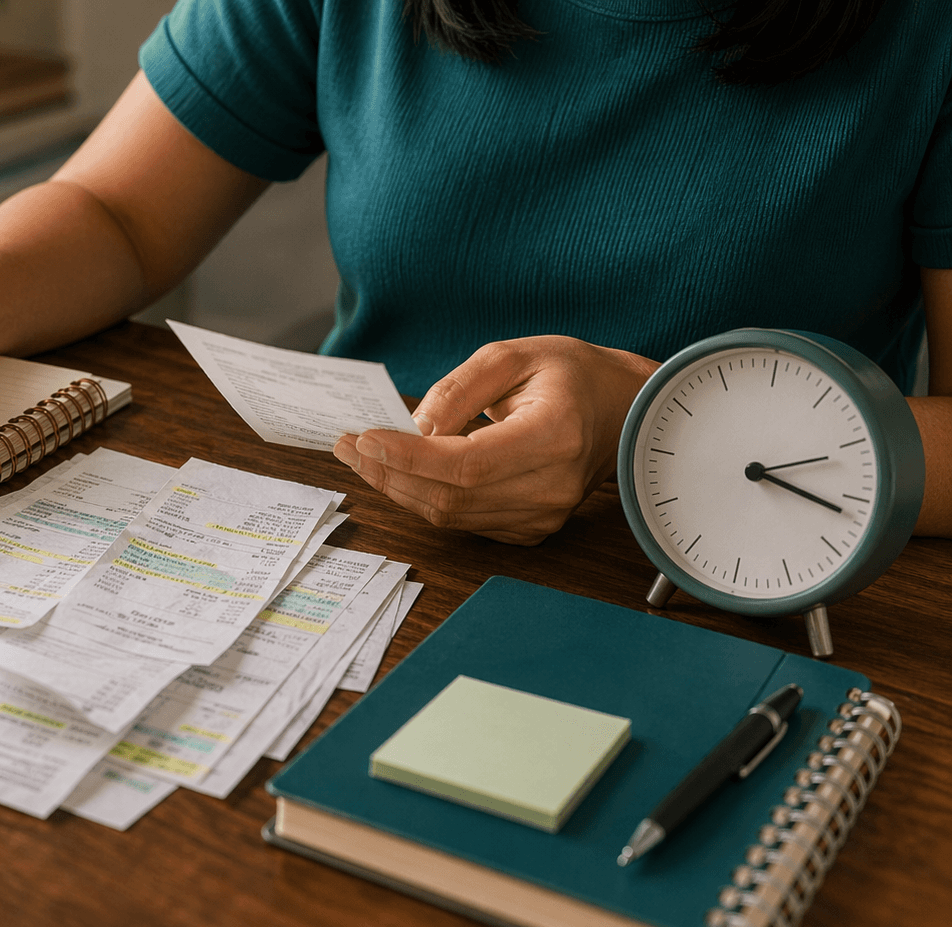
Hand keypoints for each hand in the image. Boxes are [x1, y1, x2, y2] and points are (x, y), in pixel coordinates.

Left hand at [333, 336, 657, 544]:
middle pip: (451, 497)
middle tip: (345, 446)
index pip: (467, 464)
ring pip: (451, 515)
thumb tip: (414, 429)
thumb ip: (458, 389)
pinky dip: (424, 498)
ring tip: (360, 456)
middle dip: (388, 473)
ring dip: (398, 488)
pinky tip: (398, 472)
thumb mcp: (513, 356)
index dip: (409, 458)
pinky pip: (463, 520)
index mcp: (556, 437)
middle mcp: (552, 487)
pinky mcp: (531, 528)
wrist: (623, 412)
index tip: (362, 438)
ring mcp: (544, 516)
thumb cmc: (572, 375)